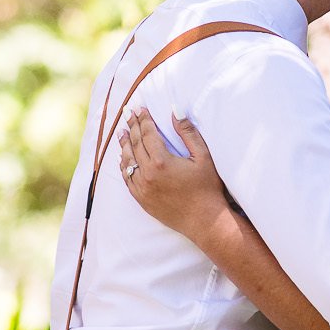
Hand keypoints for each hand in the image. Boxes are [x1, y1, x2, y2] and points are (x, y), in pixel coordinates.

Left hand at [119, 108, 236, 239]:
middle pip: (135, 144)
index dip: (143, 119)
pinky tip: (123, 158)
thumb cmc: (207, 188)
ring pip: (127, 161)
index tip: (140, 108)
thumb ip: (188, 133)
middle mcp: (147, 174)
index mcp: (161, 161)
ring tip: (122, 132)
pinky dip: (124, 166)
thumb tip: (175, 111)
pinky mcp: (141, 200)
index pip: (147, 134)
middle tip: (128, 114)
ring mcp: (142, 188)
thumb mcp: (203, 157)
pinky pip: (127, 179)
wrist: (204, 221)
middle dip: (132, 127)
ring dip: (124, 145)